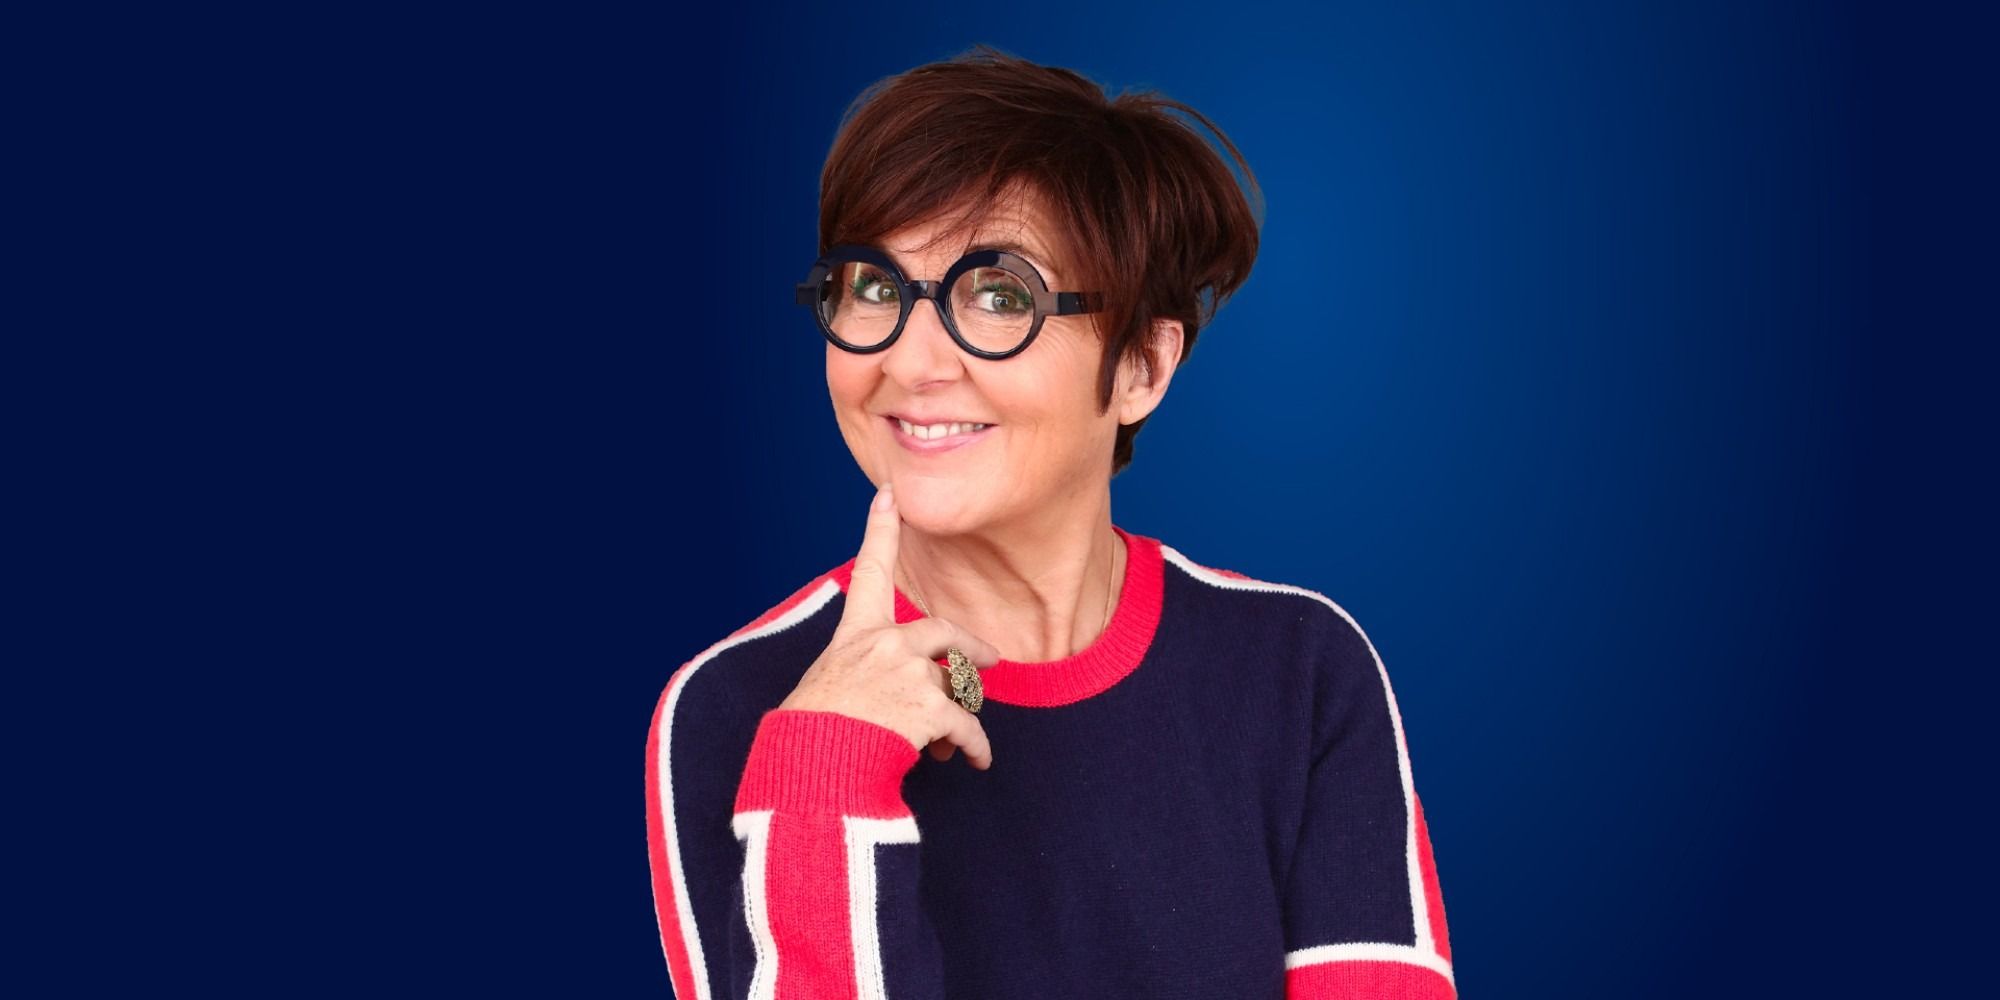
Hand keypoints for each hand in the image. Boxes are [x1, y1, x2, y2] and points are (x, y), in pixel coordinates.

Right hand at [777, 483, 998, 768]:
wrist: (814, 765)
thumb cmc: (812, 733)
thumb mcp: (827, 687)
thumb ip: (865, 676)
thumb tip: (900, 695)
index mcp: (854, 634)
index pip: (870, 571)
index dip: (880, 530)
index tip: (888, 494)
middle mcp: (884, 644)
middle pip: (943, 632)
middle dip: (970, 648)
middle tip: (990, 660)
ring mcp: (908, 672)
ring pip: (954, 687)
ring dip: (959, 717)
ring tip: (955, 746)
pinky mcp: (929, 707)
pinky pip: (966, 725)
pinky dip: (975, 747)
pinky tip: (977, 762)